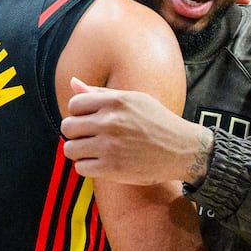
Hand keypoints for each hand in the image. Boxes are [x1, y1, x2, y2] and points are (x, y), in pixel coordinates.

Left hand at [61, 78, 211, 185]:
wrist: (182, 149)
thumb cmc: (158, 122)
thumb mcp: (134, 99)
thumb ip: (100, 93)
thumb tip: (73, 82)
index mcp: (116, 101)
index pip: (74, 104)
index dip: (78, 113)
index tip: (89, 120)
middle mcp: (111, 122)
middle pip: (68, 127)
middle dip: (75, 133)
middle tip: (89, 137)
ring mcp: (110, 146)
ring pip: (71, 149)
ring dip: (79, 151)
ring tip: (94, 150)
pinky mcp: (112, 168)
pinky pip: (81, 167)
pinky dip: (88, 166)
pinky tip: (101, 162)